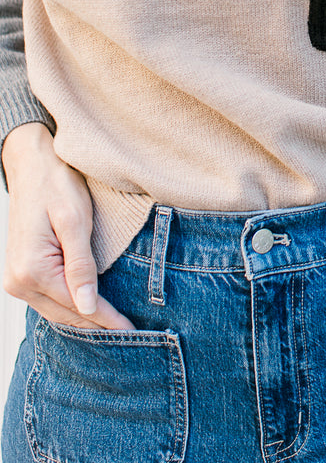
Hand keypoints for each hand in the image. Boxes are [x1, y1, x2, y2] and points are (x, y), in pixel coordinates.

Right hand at [2, 122, 133, 329]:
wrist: (32, 166)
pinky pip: (50, 300)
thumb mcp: (75, 220)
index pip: (78, 306)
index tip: (131, 331)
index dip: (107, 320)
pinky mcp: (23, 274)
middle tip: (130, 336)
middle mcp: (19, 282)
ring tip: (115, 328)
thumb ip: (81, 265)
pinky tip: (91, 310)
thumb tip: (88, 307)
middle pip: (66, 315)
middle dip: (97, 325)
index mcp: (32, 270)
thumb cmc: (56, 185)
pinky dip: (71, 307)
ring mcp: (17, 280)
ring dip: (85, 319)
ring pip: (57, 311)